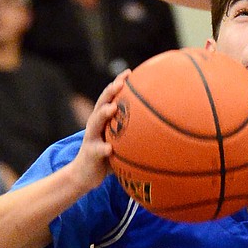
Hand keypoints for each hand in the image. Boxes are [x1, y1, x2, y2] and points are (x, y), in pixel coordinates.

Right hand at [67, 72, 126, 192]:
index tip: (129, 72)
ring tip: (112, 108)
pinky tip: (110, 149)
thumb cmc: (107, 156)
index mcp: (104, 120)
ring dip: (103, 114)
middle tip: (120, 83)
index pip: (110, 98)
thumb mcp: (120, 141)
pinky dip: (103, 149)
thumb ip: (134, 132)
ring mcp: (91, 138)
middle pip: (101, 104)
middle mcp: (95, 125)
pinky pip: (97, 151)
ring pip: (95, 123)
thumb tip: (162, 126)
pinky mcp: (90, 154)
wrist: (84, 175)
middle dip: (110, 92)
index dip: (118, 84)